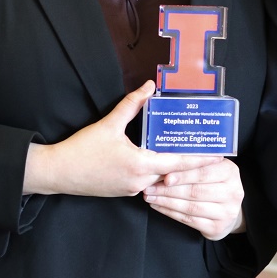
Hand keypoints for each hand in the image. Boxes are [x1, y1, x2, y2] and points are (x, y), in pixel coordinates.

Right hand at [24, 81, 219, 197]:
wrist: (57, 173)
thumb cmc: (82, 149)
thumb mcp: (108, 124)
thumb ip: (131, 105)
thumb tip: (149, 86)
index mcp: (140, 165)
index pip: (178, 163)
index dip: (200, 160)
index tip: (218, 156)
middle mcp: (139, 181)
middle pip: (172, 172)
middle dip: (190, 163)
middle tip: (208, 151)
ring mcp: (131, 189)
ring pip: (160, 178)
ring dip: (173, 168)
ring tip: (188, 154)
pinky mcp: (123, 191)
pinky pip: (147, 182)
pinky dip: (157, 172)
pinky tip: (161, 160)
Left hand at [143, 157, 245, 239]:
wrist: (229, 209)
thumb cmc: (215, 183)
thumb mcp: (211, 168)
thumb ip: (196, 163)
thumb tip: (168, 158)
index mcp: (231, 172)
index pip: (204, 173)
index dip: (183, 175)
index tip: (165, 176)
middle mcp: (233, 192)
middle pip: (196, 191)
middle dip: (169, 190)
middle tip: (150, 187)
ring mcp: (226, 212)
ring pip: (190, 207)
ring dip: (166, 202)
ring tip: (150, 197)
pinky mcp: (217, 228)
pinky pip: (189, 220)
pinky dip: (171, 213)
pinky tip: (159, 207)